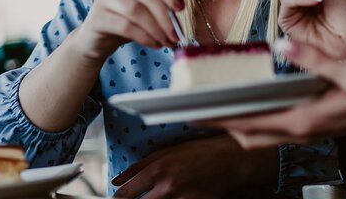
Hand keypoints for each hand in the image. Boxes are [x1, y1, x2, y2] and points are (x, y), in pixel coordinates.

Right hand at [71, 0, 187, 66]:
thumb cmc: (131, 17)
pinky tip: (154, 44)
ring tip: (167, 41)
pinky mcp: (97, 17)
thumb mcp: (153, 3)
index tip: (181, 8)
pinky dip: (144, 37)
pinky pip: (125, 26)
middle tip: (177, 33)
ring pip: (135, 10)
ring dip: (156, 29)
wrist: (101, 38)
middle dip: (165, 16)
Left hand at [111, 135, 277, 197]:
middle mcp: (166, 187)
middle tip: (131, 198)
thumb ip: (141, 165)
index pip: (126, 192)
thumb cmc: (199, 151)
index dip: (119, 197)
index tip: (117, 197)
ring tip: (159, 193)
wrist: (228, 159)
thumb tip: (118, 178)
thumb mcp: (168, 151)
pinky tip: (172, 196)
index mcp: (157, 169)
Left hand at [206, 40, 345, 148]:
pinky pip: (273, 131)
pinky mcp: (311, 127)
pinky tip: (250, 107)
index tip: (197, 112)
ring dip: (236, 125)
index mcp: (305, 119)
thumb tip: (284, 44)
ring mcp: (306, 132)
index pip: (252, 122)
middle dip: (222, 124)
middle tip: (197, 110)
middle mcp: (301, 130)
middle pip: (249, 135)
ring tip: (216, 109)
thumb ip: (315, 60)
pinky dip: (254, 122)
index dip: (222, 117)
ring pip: (260, 136)